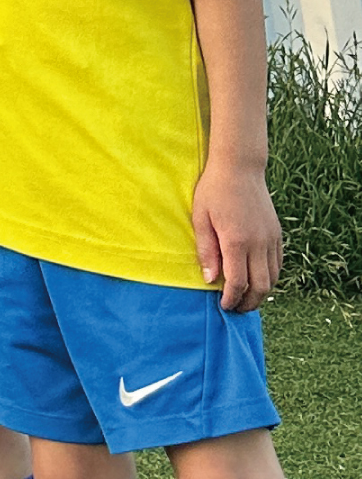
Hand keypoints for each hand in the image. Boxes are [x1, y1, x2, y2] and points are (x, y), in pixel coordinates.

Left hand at [192, 159, 282, 311]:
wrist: (240, 169)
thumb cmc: (213, 192)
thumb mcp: (200, 220)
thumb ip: (206, 251)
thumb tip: (210, 280)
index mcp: (237, 241)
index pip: (238, 282)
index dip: (231, 299)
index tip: (223, 306)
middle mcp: (259, 243)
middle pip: (261, 286)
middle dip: (249, 302)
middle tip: (235, 309)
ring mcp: (272, 238)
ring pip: (274, 277)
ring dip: (262, 292)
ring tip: (246, 298)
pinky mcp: (277, 233)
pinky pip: (278, 263)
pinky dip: (270, 276)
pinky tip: (257, 279)